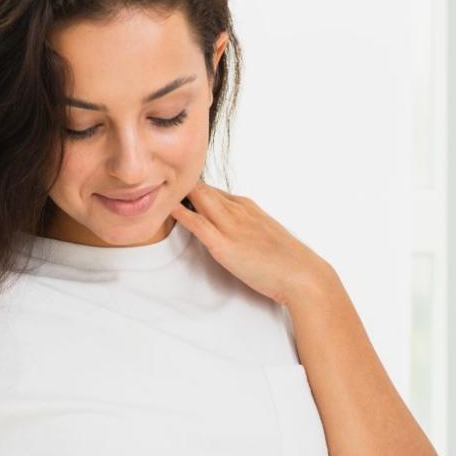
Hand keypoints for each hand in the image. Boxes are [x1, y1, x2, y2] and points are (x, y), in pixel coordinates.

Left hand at [169, 181, 332, 304]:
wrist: (303, 275)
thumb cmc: (290, 262)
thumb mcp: (267, 236)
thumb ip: (249, 231)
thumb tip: (238, 235)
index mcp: (248, 207)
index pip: (214, 190)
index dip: (193, 189)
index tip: (174, 188)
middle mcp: (238, 210)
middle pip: (202, 188)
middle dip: (179, 182)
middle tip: (154, 179)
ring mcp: (231, 226)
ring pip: (197, 198)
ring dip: (175, 192)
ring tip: (152, 186)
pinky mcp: (224, 245)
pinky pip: (196, 223)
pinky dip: (179, 212)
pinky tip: (164, 207)